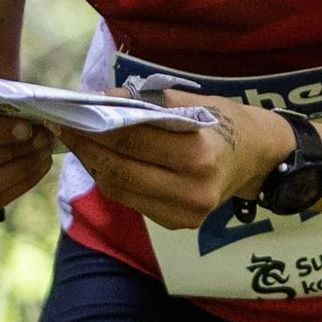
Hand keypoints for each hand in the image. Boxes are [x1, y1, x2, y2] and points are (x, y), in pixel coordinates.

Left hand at [52, 91, 292, 231]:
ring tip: (79, 141)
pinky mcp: (177, 224)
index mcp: (199, 154)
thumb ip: (145, 100)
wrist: (257, 157)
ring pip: (120, 190)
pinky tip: (102, 160)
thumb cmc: (224, 121)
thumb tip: (99, 97)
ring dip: (93, 165)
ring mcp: (185, 213)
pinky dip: (112, 179)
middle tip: (64, 128)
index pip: (131, 142)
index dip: (93, 128)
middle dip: (86, 147)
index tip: (69, 113)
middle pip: (119, 170)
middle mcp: (193, 190)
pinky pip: (132, 201)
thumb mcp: (192, 101)